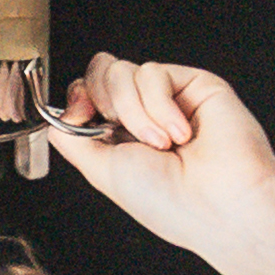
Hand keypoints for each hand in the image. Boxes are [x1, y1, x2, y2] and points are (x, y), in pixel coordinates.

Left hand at [45, 57, 274, 274]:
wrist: (218, 204)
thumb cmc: (168, 200)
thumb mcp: (100, 170)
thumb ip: (70, 137)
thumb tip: (56, 111)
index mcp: (120, 135)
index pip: (85, 91)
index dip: (77, 98)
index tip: (80, 118)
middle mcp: (143, 113)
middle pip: (100, 72)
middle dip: (102, 101)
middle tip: (124, 134)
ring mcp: (169, 97)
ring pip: (121, 70)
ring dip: (134, 112)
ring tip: (161, 144)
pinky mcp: (194, 84)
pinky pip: (153, 73)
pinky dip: (159, 106)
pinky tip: (181, 133)